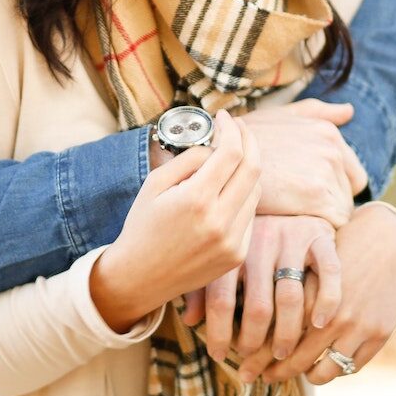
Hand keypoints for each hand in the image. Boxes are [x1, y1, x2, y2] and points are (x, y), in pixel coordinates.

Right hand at [90, 111, 259, 331]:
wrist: (140, 278)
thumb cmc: (143, 226)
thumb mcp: (155, 183)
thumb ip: (189, 159)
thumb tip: (216, 146)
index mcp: (196, 200)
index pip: (231, 152)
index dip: (232, 128)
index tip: (224, 117)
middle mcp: (220, 221)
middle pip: (253, 168)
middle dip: (249, 141)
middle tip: (238, 127)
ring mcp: (232, 241)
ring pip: (255, 191)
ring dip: (246, 168)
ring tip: (228, 159)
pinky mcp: (237, 255)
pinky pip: (250, 215)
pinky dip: (242, 195)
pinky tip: (226, 191)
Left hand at [182, 214, 340, 365]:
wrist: (290, 194)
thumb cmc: (250, 238)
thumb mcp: (222, 254)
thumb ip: (204, 286)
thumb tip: (189, 320)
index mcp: (231, 246)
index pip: (220, 298)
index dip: (217, 332)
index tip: (217, 355)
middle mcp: (261, 241)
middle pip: (257, 305)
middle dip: (253, 342)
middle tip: (252, 362)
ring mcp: (293, 238)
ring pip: (291, 298)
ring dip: (287, 334)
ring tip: (281, 355)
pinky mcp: (321, 237)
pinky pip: (328, 274)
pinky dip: (325, 302)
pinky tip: (318, 324)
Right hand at [242, 100, 367, 226]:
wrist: (218, 157)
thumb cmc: (246, 139)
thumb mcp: (282, 115)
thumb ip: (318, 112)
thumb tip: (349, 111)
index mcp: (328, 132)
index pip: (353, 174)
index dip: (334, 187)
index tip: (308, 193)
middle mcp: (332, 149)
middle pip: (348, 193)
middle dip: (330, 202)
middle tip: (299, 205)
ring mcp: (325, 171)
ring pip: (342, 210)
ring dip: (322, 216)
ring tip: (294, 213)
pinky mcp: (316, 195)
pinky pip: (334, 223)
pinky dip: (318, 228)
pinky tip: (295, 221)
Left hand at [245, 201, 395, 384]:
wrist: (384, 242)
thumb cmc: (333, 251)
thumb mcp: (301, 261)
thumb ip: (274, 290)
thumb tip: (222, 320)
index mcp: (308, 291)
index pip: (275, 333)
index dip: (256, 353)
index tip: (242, 363)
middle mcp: (331, 311)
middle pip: (295, 355)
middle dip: (273, 371)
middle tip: (257, 377)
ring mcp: (357, 324)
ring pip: (323, 369)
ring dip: (305, 375)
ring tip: (289, 374)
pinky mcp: (378, 333)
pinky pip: (350, 367)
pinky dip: (333, 371)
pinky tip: (319, 367)